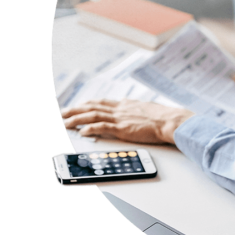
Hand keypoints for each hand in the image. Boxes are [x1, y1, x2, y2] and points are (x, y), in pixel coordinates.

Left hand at [61, 99, 194, 144]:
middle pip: (93, 106)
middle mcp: (121, 109)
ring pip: (93, 115)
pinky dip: (90, 128)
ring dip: (77, 118)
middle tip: (63, 113)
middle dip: (76, 109)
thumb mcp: (148, 109)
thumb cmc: (165, 117)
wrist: (171, 121)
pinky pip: (102, 127)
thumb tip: (135, 111)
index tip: (79, 106)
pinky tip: (82, 132)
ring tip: (65, 122)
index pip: (102, 102)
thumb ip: (137, 111)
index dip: (88, 104)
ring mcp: (121, 118)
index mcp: (127, 105)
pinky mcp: (123, 129)